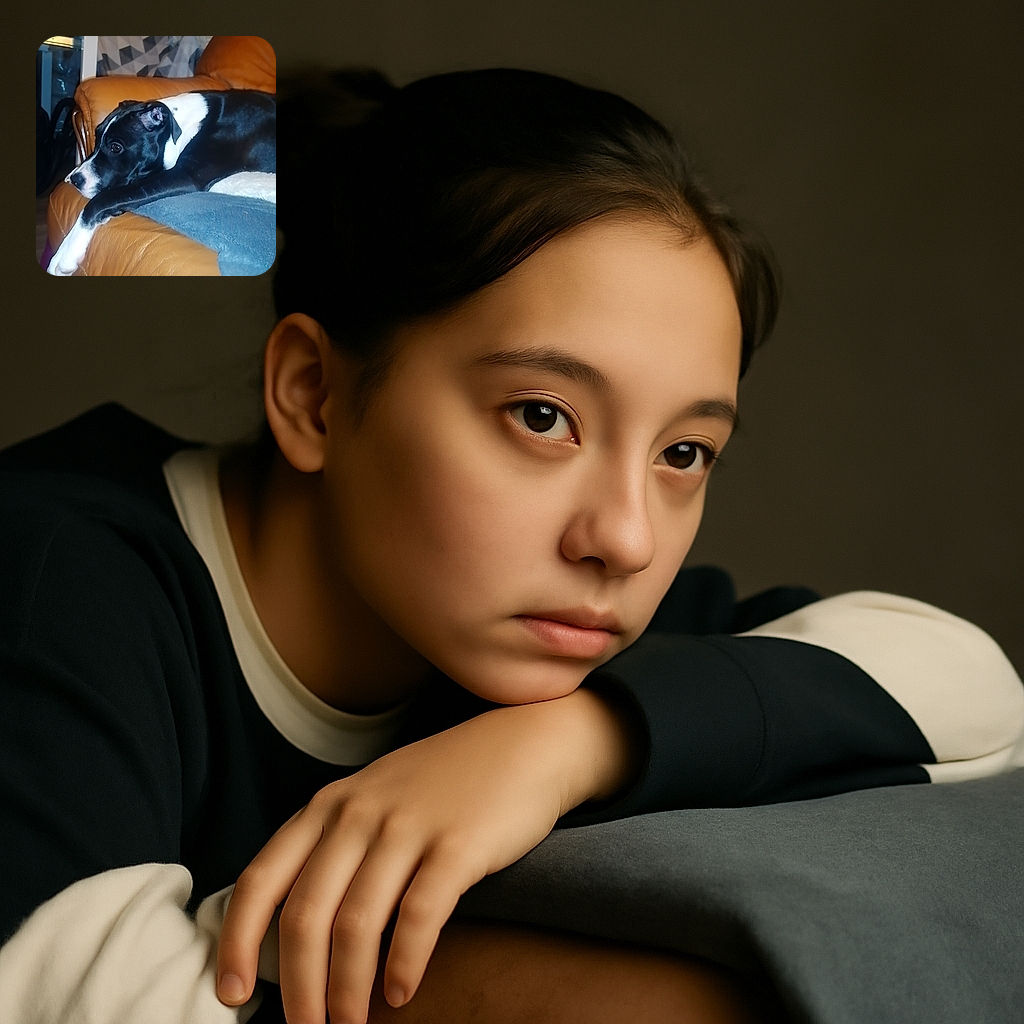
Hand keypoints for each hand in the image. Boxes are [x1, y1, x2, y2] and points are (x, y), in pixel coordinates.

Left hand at [216, 687, 636, 1023]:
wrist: (525, 743)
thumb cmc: (447, 782)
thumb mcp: (376, 797)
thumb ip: (336, 846)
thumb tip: (297, 932)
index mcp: (329, 805)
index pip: (262, 878)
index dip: (238, 940)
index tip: (232, 992)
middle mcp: (359, 813)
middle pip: (306, 914)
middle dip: (297, 985)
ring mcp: (409, 826)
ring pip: (356, 923)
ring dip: (346, 988)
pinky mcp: (458, 844)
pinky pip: (419, 914)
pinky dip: (404, 962)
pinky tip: (401, 991)